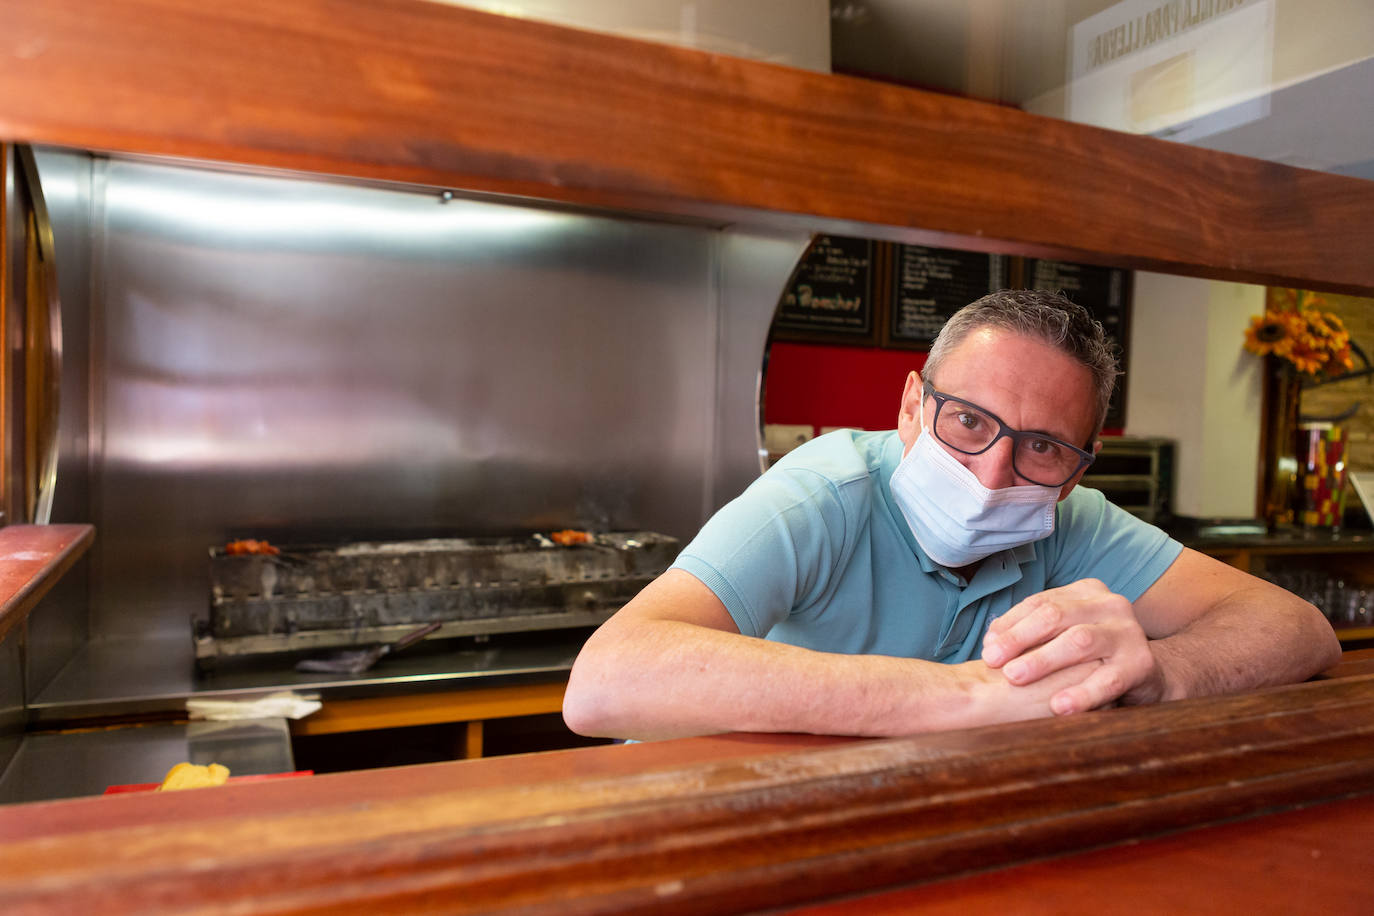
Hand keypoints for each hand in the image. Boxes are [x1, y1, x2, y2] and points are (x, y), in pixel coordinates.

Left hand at [980, 578, 1163, 714]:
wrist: (1149, 674)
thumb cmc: (1094, 654)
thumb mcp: (1065, 634)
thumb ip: (1032, 633)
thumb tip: (990, 641)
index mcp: (1087, 592)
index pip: (1040, 602)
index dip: (1010, 624)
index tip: (987, 646)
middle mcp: (1110, 605)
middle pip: (1055, 616)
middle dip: (1019, 639)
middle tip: (992, 660)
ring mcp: (1128, 633)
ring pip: (1079, 641)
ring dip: (1042, 660)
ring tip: (1014, 678)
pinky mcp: (1141, 664)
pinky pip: (1107, 680)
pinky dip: (1081, 694)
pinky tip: (1058, 707)